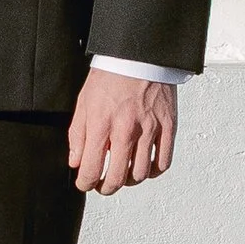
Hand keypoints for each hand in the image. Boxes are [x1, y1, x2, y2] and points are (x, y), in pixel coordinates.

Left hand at [67, 69, 177, 194]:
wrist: (138, 55)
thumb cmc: (110, 75)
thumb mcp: (84, 102)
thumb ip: (78, 134)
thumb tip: (76, 162)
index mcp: (102, 123)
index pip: (91, 169)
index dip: (85, 183)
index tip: (84, 183)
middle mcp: (126, 130)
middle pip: (117, 178)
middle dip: (106, 188)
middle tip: (102, 186)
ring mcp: (149, 130)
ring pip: (140, 174)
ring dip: (129, 181)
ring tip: (122, 175)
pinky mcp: (168, 127)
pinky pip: (163, 162)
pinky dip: (153, 171)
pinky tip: (144, 167)